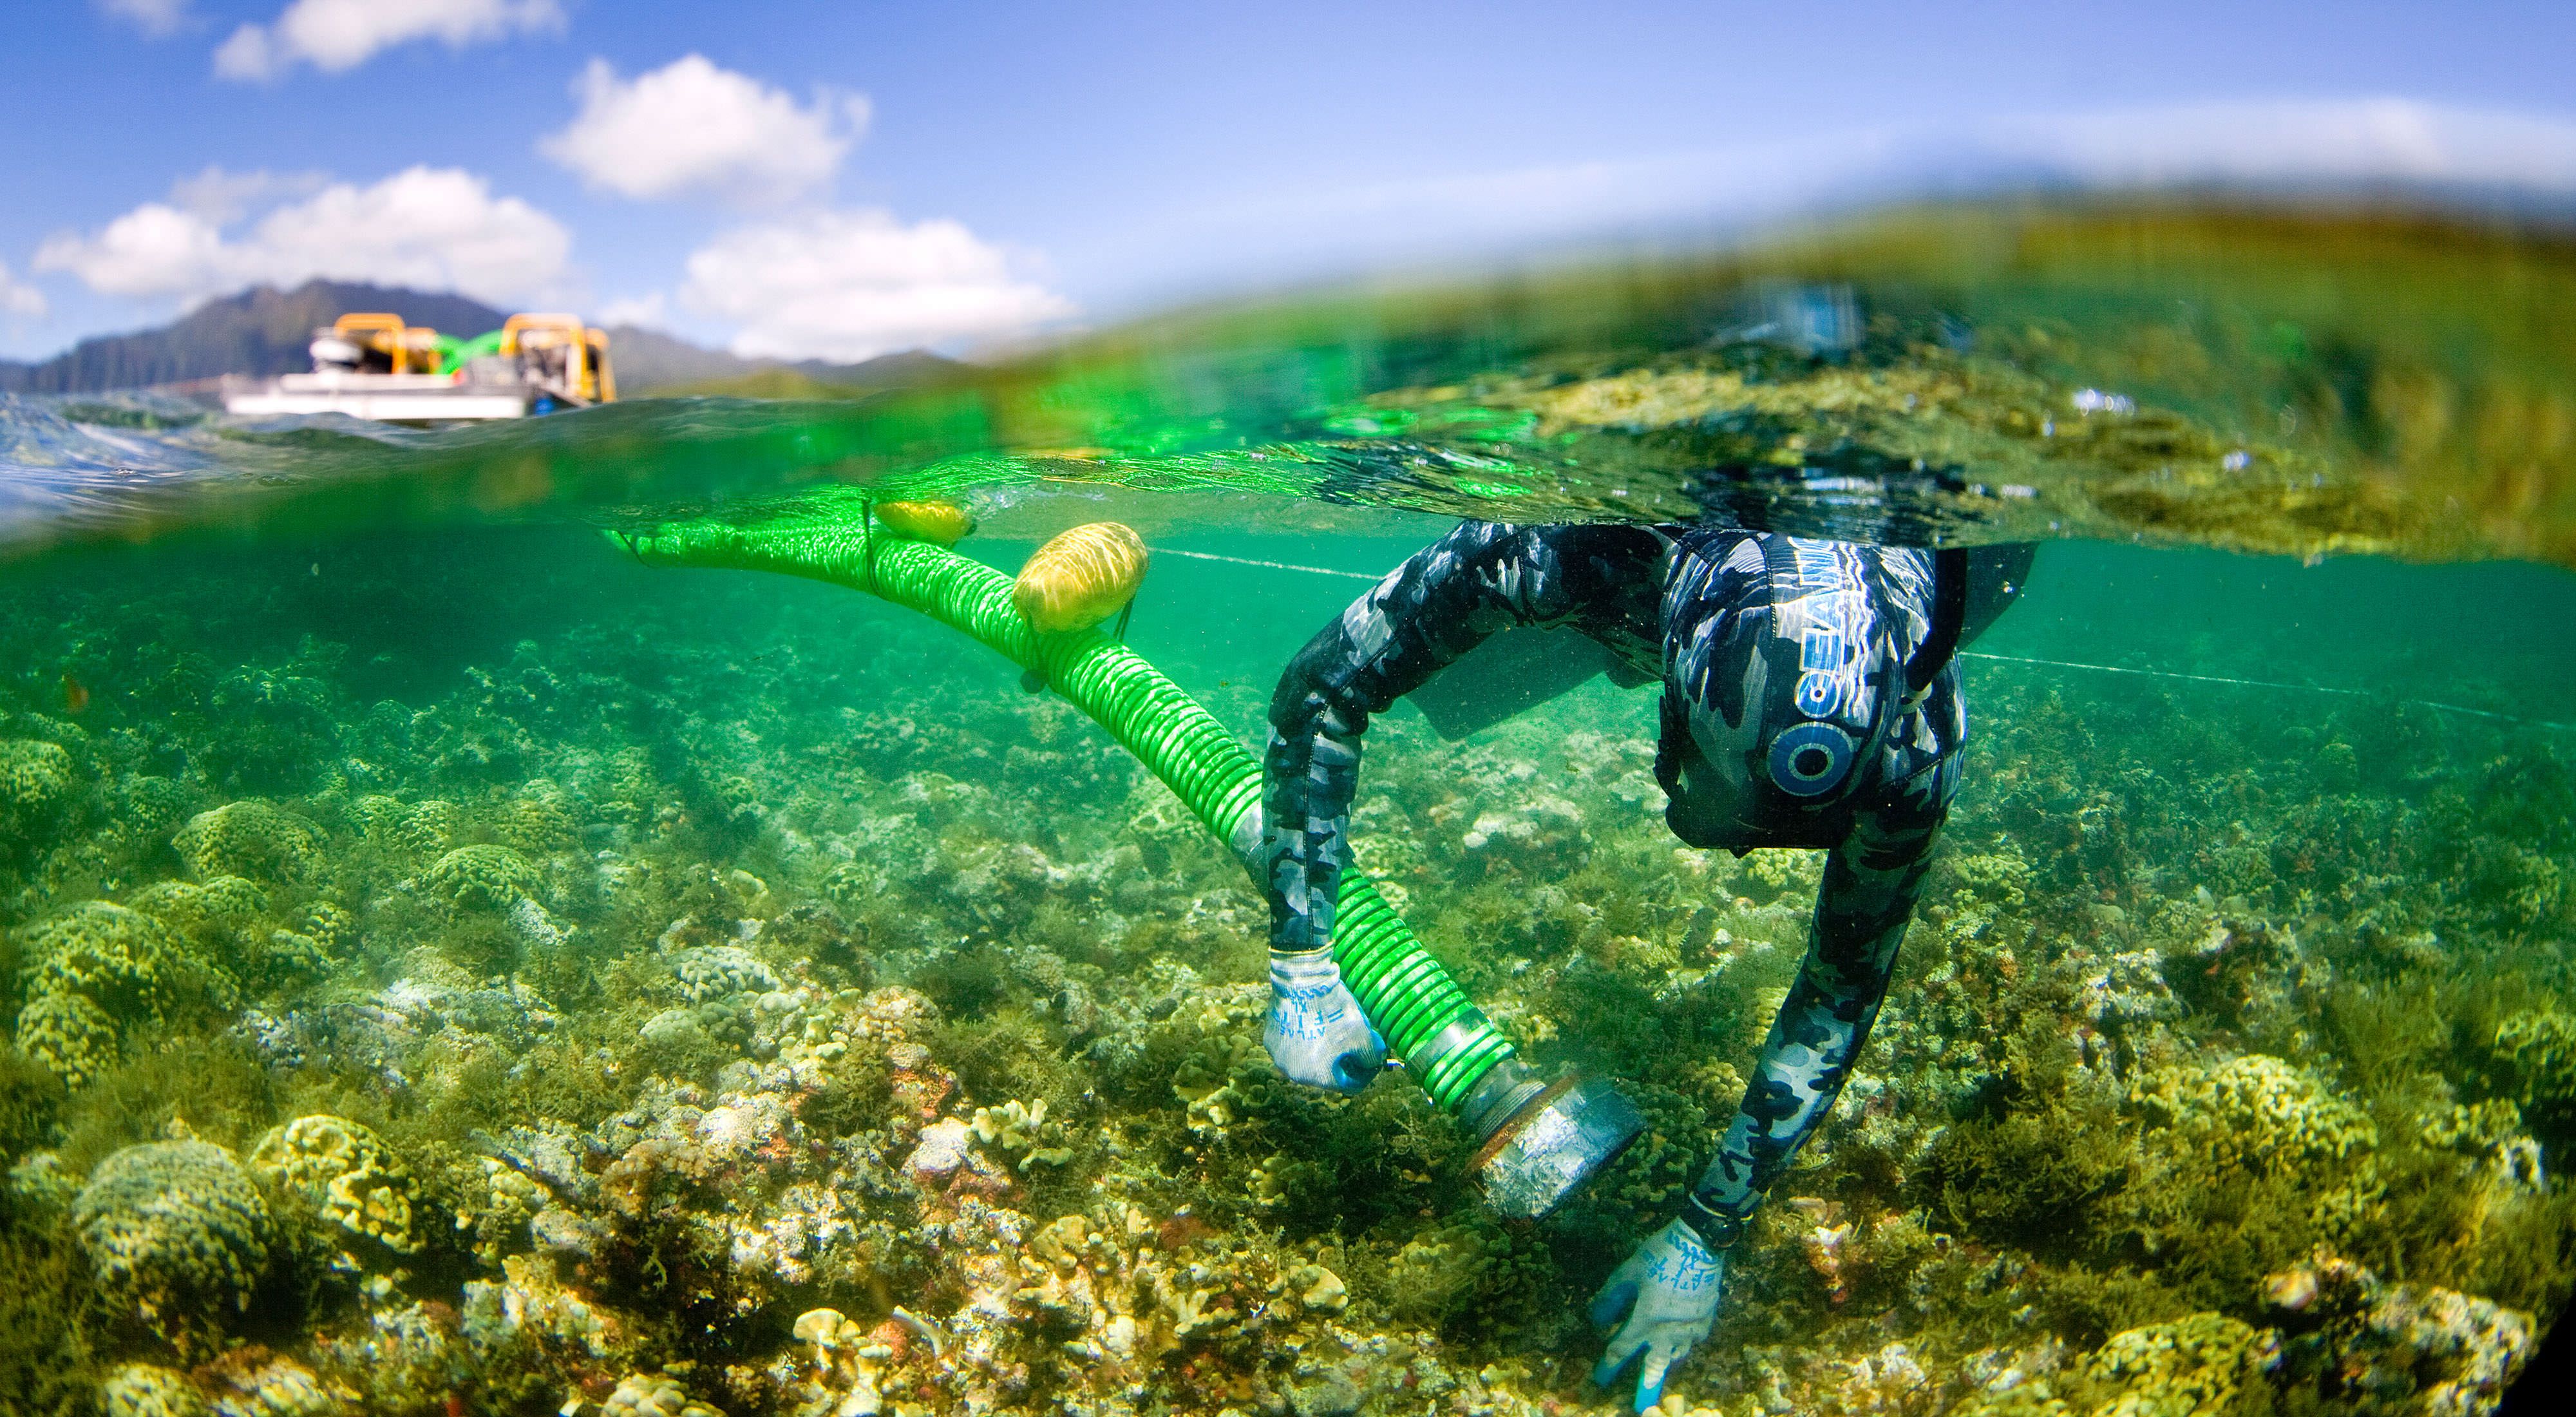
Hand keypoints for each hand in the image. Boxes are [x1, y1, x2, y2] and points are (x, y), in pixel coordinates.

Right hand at [1261, 951, 1386, 1092]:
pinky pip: (1291, 1045)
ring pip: (1307, 1059)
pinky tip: (1312, 1021)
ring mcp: (1279, 1056)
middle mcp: (1295, 1073)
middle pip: (1327, 1073)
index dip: (1366, 1073)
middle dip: (1343, 1060)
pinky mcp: (1270, 1039)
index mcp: (1319, 1078)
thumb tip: (1373, 1062)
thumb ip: (1372, 1057)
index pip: (1351, 1085)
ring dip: (1322, 1050)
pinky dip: (1304, 1038)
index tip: (1372, 1059)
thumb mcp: (1364, 1036)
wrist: (1302, 982)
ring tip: (1331, 1029)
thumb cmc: (1334, 1012)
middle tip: (1353, 1043)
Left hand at [1591, 1218, 1724, 1411]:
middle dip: (1647, 1388)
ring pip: (1677, 1355)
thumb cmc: (1660, 1254)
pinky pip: (1694, 1339)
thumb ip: (1610, 1296)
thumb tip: (1595, 1316)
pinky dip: (1684, 1342)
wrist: (1700, 1242)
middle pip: (1655, 1366)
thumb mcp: (1628, 1271)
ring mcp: (1691, 1327)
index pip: (1621, 1350)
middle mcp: (1669, 1330)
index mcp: (1646, 1320)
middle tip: (1641, 1406)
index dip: (1608, 1366)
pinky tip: (1681, 1337)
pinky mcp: (1707, 1318)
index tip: (1599, 1379)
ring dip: (1665, 1362)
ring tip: (1658, 1367)